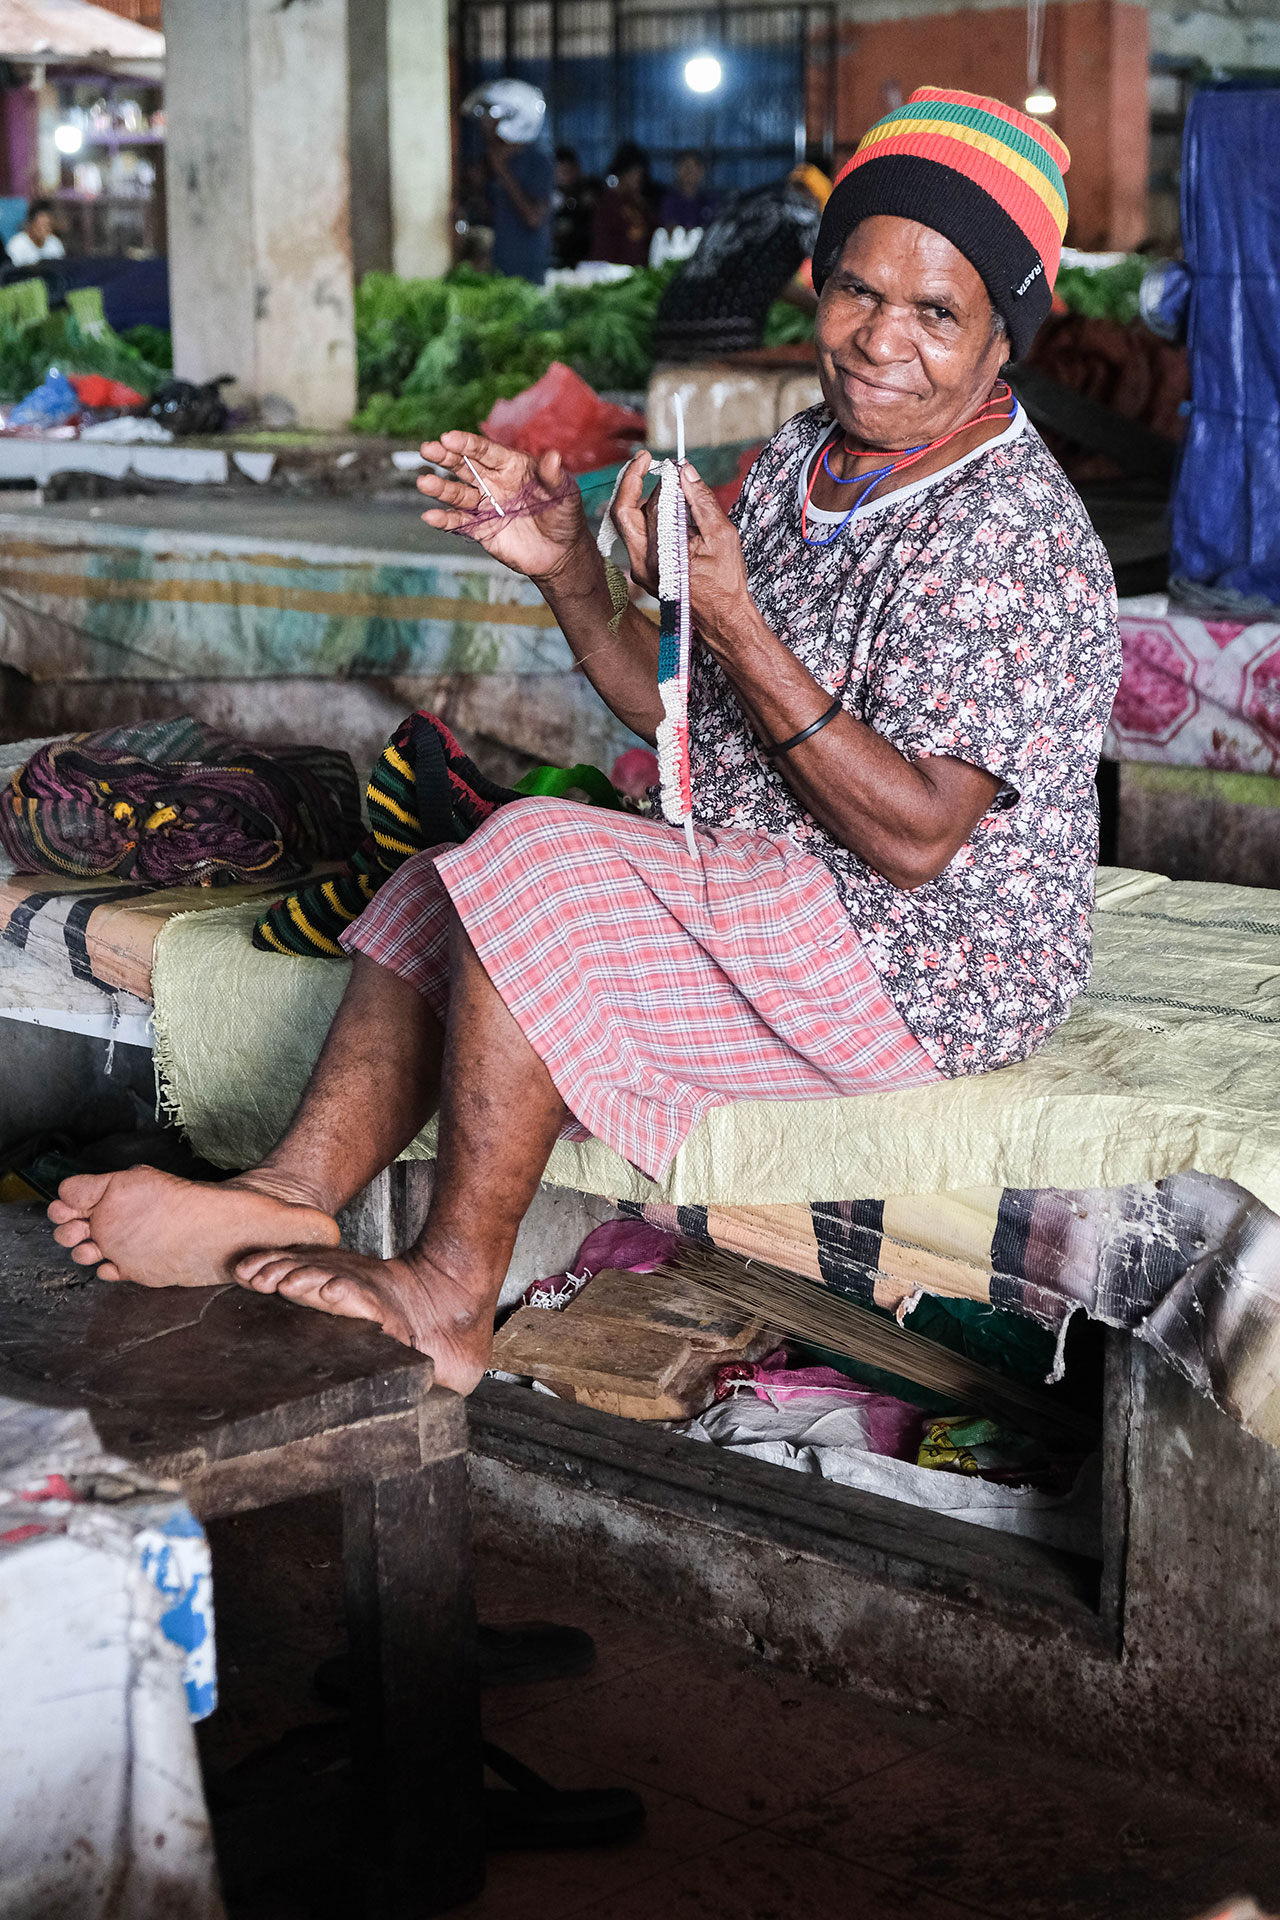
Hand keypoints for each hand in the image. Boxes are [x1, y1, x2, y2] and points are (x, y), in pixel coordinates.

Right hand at [418, 431, 591, 583]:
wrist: (561, 553)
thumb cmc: (564, 516)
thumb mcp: (565, 494)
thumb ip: (554, 477)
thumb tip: (553, 457)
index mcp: (512, 466)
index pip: (486, 451)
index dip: (467, 444)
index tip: (449, 437)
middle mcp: (494, 482)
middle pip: (465, 466)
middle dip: (445, 457)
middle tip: (427, 449)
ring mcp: (486, 505)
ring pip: (458, 493)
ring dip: (441, 488)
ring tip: (425, 482)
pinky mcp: (481, 529)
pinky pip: (459, 523)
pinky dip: (445, 520)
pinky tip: (430, 516)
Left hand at [612, 455, 754, 656]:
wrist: (722, 619)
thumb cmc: (726, 582)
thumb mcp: (721, 536)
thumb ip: (701, 501)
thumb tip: (685, 471)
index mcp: (662, 556)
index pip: (650, 505)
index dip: (660, 480)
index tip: (671, 464)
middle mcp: (643, 565)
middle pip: (624, 512)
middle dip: (635, 482)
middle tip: (647, 461)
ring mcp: (640, 570)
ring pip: (628, 523)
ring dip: (641, 499)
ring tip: (663, 485)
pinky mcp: (643, 572)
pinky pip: (636, 536)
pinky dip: (647, 516)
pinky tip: (665, 508)